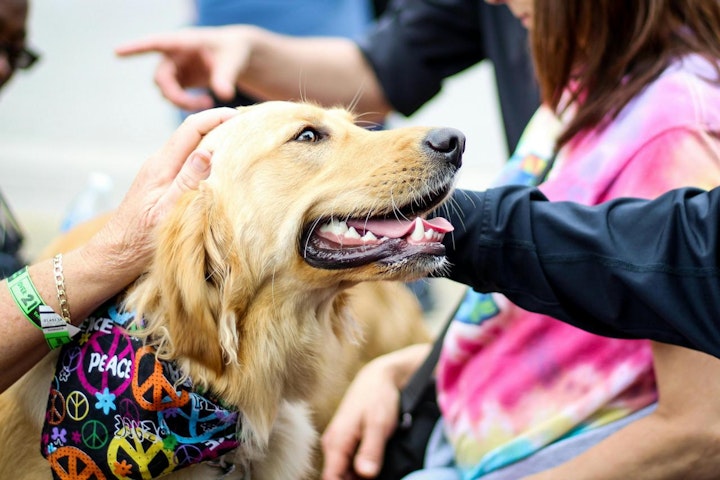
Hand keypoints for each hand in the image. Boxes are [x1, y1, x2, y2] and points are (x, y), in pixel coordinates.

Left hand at [79, 107, 238, 286]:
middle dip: (219, 124)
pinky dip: (207, 157)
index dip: (216, 117)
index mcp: (161, 166)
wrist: (115, 256)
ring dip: (214, 140)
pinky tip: (221, 166)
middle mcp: (160, 163)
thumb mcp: (166, 212)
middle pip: (192, 133)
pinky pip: (188, 162)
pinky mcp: (162, 184)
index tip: (241, 116)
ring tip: (240, 142)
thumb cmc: (139, 240)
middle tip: (248, 126)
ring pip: (190, 147)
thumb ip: (186, 182)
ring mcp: (160, 173)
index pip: (191, 128)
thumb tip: (207, 152)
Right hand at [116, 26, 255, 110]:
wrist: (237, 56)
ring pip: (166, 90)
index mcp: (183, 42)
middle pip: (161, 78)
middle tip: (202, 106)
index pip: (156, 43)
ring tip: (207, 103)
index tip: (117, 52)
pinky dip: (186, 103)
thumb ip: (226, 77)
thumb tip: (224, 96)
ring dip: (182, 101)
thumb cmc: (234, 51)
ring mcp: (175, 68)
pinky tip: (204, 102)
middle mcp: (174, 55)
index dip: (137, 48)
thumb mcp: (233, 61)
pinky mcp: (180, 80)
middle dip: (176, 96)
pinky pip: (174, 96)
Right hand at [321, 344, 430, 478]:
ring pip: (345, 471)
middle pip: (338, 477)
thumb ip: (371, 450)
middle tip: (378, 476)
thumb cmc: (378, 398)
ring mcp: (339, 443)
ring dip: (359, 477)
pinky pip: (350, 463)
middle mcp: (333, 445)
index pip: (331, 478)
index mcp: (336, 442)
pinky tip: (375, 467)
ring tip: (380, 472)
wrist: (378, 377)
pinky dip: (361, 469)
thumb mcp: (378, 424)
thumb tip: (365, 475)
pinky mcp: (348, 442)